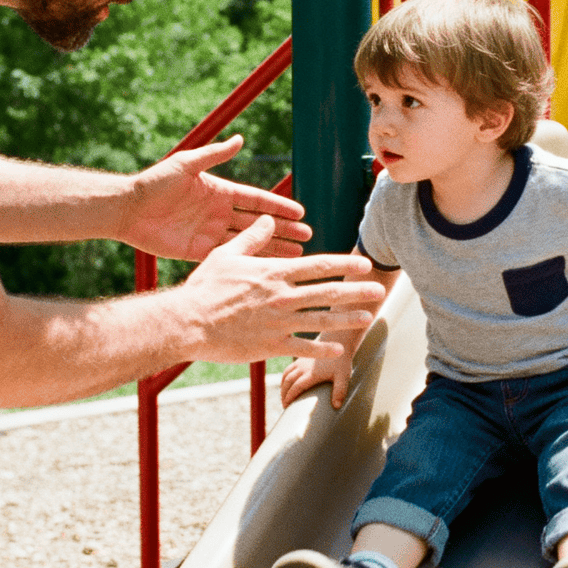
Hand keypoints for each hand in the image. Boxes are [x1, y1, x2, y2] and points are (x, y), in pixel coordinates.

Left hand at [124, 135, 312, 259]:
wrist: (127, 209)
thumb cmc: (154, 182)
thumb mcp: (186, 164)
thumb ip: (214, 155)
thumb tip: (240, 139)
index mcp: (220, 191)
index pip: (256, 200)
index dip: (279, 206)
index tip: (301, 212)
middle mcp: (219, 213)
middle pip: (258, 223)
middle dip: (283, 230)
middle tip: (308, 237)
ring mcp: (210, 233)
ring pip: (248, 242)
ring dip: (272, 247)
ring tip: (296, 254)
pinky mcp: (198, 251)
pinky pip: (228, 257)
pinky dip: (247, 261)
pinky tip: (265, 266)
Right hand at [178, 215, 384, 363]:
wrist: (188, 322)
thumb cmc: (204, 287)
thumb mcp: (227, 254)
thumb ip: (252, 238)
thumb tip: (267, 219)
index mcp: (274, 272)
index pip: (319, 265)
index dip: (345, 264)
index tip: (364, 264)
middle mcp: (282, 296)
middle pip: (328, 292)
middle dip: (356, 291)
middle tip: (378, 290)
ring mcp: (279, 322)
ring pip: (322, 320)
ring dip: (348, 318)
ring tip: (368, 317)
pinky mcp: (271, 345)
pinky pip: (303, 347)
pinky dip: (322, 348)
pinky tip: (339, 348)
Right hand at [280, 353, 356, 408]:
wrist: (339, 340)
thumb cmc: (342, 361)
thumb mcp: (343, 377)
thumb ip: (340, 391)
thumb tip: (336, 406)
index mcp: (311, 373)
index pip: (296, 387)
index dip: (289, 398)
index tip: (287, 408)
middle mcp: (303, 367)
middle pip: (288, 382)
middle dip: (284, 394)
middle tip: (285, 406)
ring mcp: (300, 361)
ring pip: (285, 375)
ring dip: (283, 387)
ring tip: (284, 397)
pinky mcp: (301, 358)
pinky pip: (288, 369)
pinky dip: (285, 378)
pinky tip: (287, 385)